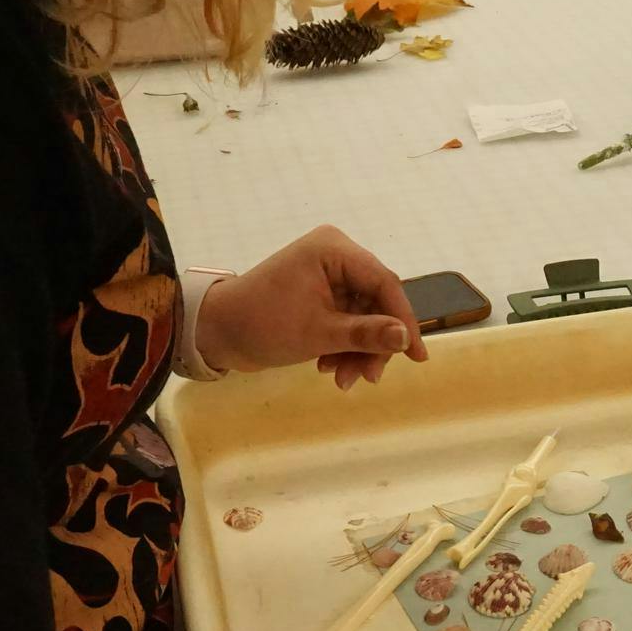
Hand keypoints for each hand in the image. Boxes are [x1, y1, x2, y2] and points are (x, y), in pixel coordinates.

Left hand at [196, 226, 428, 389]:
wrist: (215, 332)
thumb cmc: (263, 324)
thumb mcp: (319, 333)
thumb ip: (366, 334)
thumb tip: (406, 338)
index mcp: (335, 250)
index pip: (385, 284)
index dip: (403, 321)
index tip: (416, 356)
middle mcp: (335, 255)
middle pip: (376, 302)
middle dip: (373, 343)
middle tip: (368, 378)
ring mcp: (327, 275)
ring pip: (363, 316)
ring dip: (358, 350)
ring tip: (343, 380)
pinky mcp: (320, 294)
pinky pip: (346, 319)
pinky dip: (344, 345)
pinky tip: (330, 368)